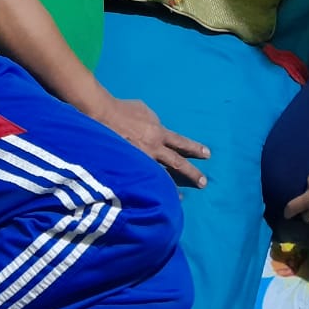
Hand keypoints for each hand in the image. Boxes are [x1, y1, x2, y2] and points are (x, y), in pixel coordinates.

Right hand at [93, 97, 209, 187]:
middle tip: (203, 183)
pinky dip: (148, 188)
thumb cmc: (123, 110)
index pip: (181, 143)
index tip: (207, 155)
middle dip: (191, 173)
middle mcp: (153, 149)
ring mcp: (140, 160)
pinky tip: (151, 196)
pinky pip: (142, 179)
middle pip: (177, 164)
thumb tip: (157, 128)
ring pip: (160, 177)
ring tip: (180, 198)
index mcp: (158, 132)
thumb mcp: (144, 110)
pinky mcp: (128, 167)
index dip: (195, 149)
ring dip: (171, 188)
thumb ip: (154, 121)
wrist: (102, 115)